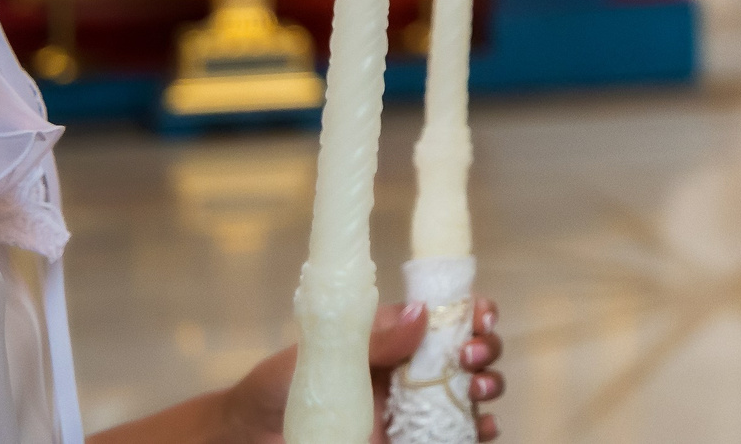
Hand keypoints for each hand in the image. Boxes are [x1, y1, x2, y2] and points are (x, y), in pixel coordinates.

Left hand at [214, 298, 504, 443]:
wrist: (251, 435)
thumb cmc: (278, 386)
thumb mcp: (321, 353)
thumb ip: (372, 338)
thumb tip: (421, 312)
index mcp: (392, 338)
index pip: (445, 315)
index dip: (472, 310)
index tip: (481, 314)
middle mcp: (409, 370)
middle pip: (468, 351)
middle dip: (485, 347)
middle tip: (473, 356)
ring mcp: (411, 409)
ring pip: (470, 391)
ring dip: (488, 385)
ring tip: (478, 390)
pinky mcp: (409, 440)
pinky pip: (456, 433)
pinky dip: (479, 429)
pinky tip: (482, 427)